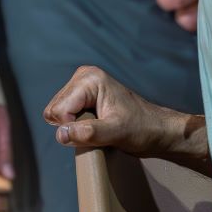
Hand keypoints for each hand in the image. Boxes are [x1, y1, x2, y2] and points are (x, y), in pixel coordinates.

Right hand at [43, 65, 204, 167]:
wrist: (157, 129)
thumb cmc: (141, 129)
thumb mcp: (116, 133)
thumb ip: (88, 133)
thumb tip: (61, 134)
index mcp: (89, 79)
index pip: (59, 110)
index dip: (73, 127)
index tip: (96, 131)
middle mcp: (82, 77)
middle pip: (54, 110)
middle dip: (72, 126)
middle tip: (98, 128)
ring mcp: (81, 86)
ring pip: (56, 114)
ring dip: (74, 126)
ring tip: (98, 126)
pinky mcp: (82, 96)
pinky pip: (63, 115)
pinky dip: (75, 125)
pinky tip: (95, 125)